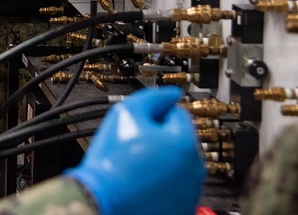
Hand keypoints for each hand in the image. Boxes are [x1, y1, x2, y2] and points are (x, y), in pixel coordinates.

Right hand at [64, 87, 204, 214]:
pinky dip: (161, 180)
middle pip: (178, 139)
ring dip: (161, 159)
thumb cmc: (112, 162)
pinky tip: (141, 180)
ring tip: (135, 164)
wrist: (102, 201)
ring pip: (177, 162)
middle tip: (134, 143)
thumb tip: (169, 94)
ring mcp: (190, 190)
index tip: (140, 122)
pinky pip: (174, 185)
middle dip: (160, 137)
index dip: (155, 113)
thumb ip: (151, 98)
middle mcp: (195, 167)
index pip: (177, 113)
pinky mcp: (182, 206)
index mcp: (184, 142)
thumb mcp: (125, 113)